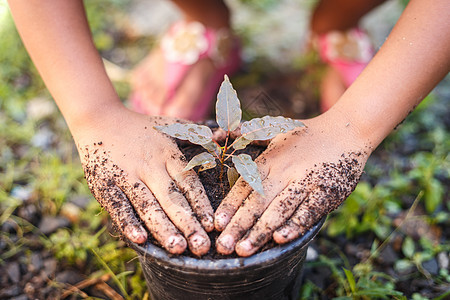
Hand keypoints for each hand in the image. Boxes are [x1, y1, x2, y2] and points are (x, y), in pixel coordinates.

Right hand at [74, 108, 213, 255]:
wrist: (98, 119)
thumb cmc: (140, 128)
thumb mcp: (169, 125)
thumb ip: (196, 133)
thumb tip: (222, 136)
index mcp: (167, 154)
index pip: (188, 182)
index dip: (200, 204)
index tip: (211, 225)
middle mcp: (149, 166)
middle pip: (171, 198)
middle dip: (188, 224)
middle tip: (202, 247)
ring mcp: (126, 176)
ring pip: (147, 206)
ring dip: (163, 228)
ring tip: (177, 248)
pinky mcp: (105, 185)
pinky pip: (119, 207)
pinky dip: (128, 223)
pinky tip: (140, 240)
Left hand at [214, 112, 370, 255]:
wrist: (347, 130)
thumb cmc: (306, 134)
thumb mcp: (275, 129)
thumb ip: (248, 134)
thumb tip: (219, 133)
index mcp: (270, 159)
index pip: (244, 185)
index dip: (229, 206)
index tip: (216, 224)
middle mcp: (285, 172)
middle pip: (257, 202)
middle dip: (239, 225)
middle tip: (223, 247)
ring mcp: (307, 182)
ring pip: (280, 210)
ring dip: (261, 231)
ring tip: (244, 250)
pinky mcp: (327, 193)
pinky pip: (309, 212)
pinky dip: (294, 226)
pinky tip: (279, 239)